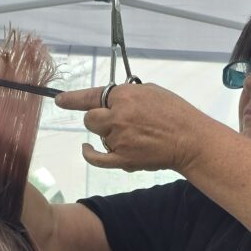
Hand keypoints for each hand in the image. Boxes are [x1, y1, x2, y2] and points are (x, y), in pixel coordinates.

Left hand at [55, 83, 214, 175]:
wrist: (190, 140)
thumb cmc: (175, 114)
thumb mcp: (151, 92)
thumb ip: (127, 95)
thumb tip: (111, 100)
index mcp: (125, 96)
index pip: (91, 96)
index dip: (72, 99)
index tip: (60, 100)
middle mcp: (118, 116)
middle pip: (90, 119)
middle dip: (97, 119)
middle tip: (112, 120)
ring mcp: (119, 139)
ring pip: (99, 137)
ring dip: (108, 135)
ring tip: (132, 135)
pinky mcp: (123, 159)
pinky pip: (97, 158)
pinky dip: (89, 153)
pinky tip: (87, 149)